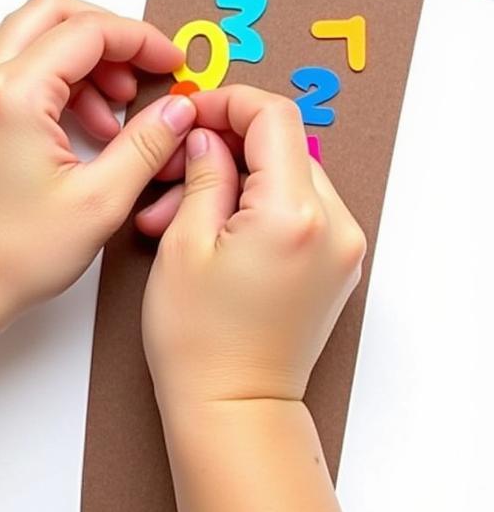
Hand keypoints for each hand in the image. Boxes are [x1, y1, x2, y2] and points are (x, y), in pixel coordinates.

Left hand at [0, 0, 194, 327]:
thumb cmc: (17, 254)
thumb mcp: (101, 200)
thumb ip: (148, 143)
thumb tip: (180, 107)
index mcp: (12, 94)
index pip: (86, 31)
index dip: (140, 40)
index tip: (172, 65)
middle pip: (50, 13)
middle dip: (106, 33)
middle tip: (143, 70)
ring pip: (29, 37)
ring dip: (79, 58)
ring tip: (118, 109)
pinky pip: (13, 69)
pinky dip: (55, 79)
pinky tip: (88, 126)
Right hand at [141, 85, 367, 412]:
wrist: (232, 407)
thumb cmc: (200, 340)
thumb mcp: (183, 243)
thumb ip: (203, 175)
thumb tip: (207, 138)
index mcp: (294, 213)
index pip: (273, 117)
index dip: (226, 104)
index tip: (191, 115)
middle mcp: (334, 226)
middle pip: (280, 146)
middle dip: (221, 149)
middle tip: (171, 174)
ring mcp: (341, 248)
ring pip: (286, 178)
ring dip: (233, 180)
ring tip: (176, 216)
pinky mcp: (335, 266)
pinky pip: (296, 210)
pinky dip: (253, 206)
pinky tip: (209, 231)